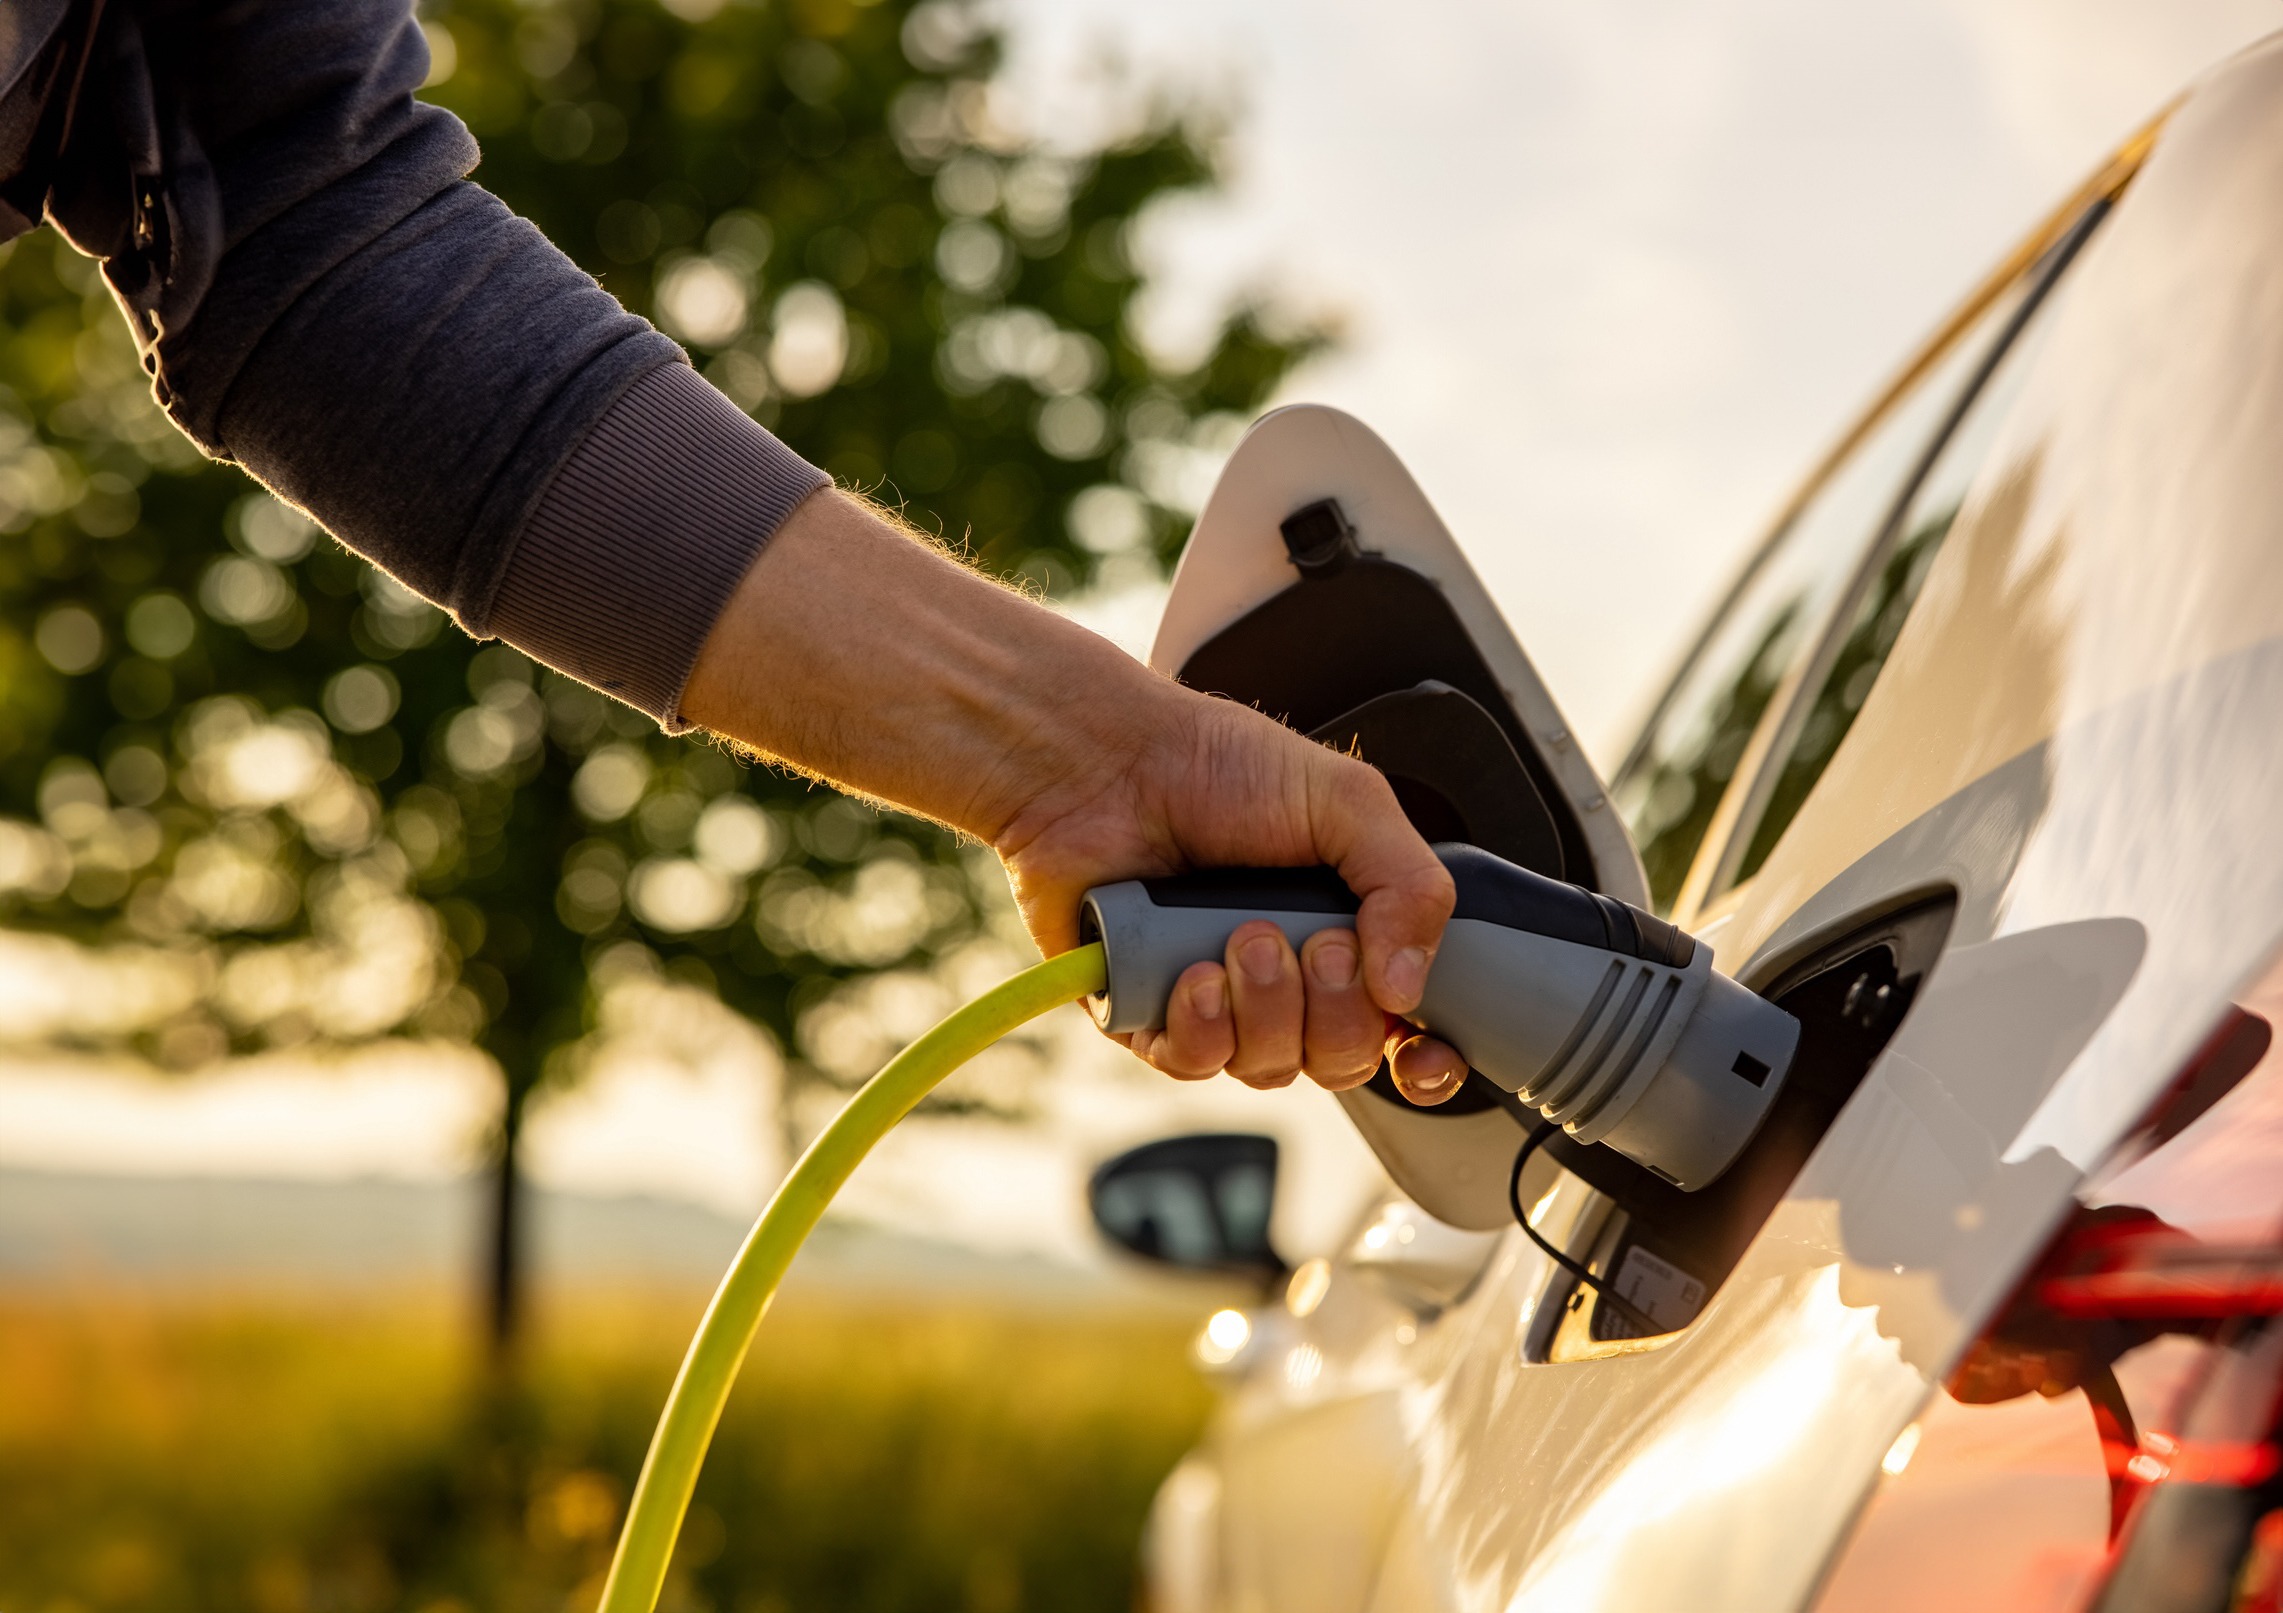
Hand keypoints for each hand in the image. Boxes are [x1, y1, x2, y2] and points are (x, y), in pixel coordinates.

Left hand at [997, 691, 1468, 1102]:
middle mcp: (1287, 978)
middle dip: (1338, 1011)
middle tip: (1314, 942)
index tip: (1419, 1047)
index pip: (1402, 1029)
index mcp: (1346, 930)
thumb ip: (1410, 886)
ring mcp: (1219, 1003)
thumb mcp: (1348, 802)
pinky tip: (1196, 976)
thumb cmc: (1216, 765)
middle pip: (1342, 1060)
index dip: (1422, 1057)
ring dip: (1269, 1008)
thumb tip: (1407, 989)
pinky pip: (1195, 1064)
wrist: (1107, 760)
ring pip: (1271, 1067)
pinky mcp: (1148, 1014)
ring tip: (1243, 936)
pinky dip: (1203, 1028)